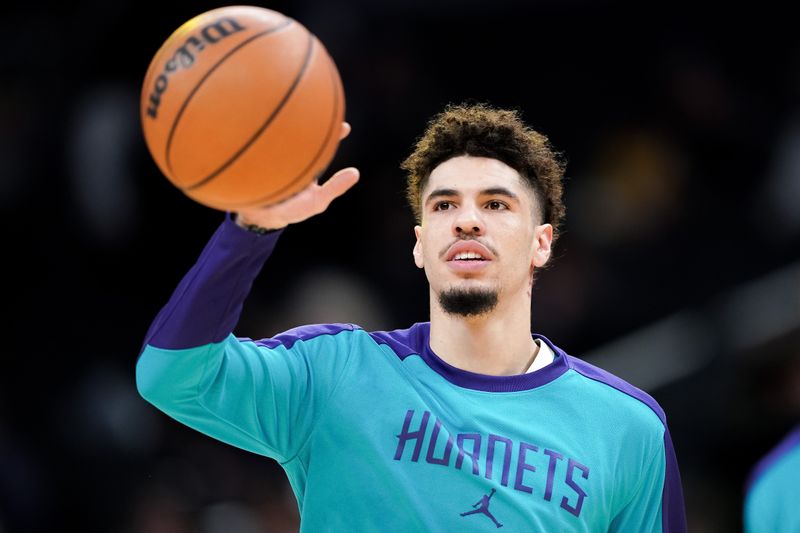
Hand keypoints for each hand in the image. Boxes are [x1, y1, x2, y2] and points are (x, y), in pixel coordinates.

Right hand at [235, 122, 358, 229]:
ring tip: (296, 114)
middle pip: (304, 135)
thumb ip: (335, 188)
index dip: (334, 134)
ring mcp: (276, 155)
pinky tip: (270, 130)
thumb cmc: (291, 209)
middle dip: (314, 123)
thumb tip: (355, 173)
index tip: (345, 126)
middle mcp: (293, 156)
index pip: (323, 145)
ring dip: (289, 126)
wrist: (262, 216)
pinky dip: (268, 137)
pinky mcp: (259, 156)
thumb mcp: (317, 201)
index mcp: (308, 163)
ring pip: (284, 136)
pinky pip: (264, 144)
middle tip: (323, 113)